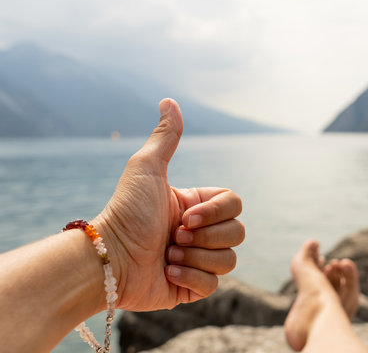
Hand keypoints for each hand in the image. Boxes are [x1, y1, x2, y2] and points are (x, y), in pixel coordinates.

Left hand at [93, 99, 243, 311]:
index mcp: (197, 206)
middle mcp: (201, 232)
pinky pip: (213, 285)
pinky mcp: (192, 287)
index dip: (215, 212)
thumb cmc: (126, 212)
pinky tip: (166, 272)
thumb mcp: (146, 169)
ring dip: (195, 258)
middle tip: (173, 237)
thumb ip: (165, 137)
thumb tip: (169, 100)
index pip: (234, 204)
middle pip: (237, 233)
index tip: (184, 216)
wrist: (109, 259)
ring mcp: (198, 260)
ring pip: (229, 260)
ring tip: (167, 256)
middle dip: (204, 237)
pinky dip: (190, 279)